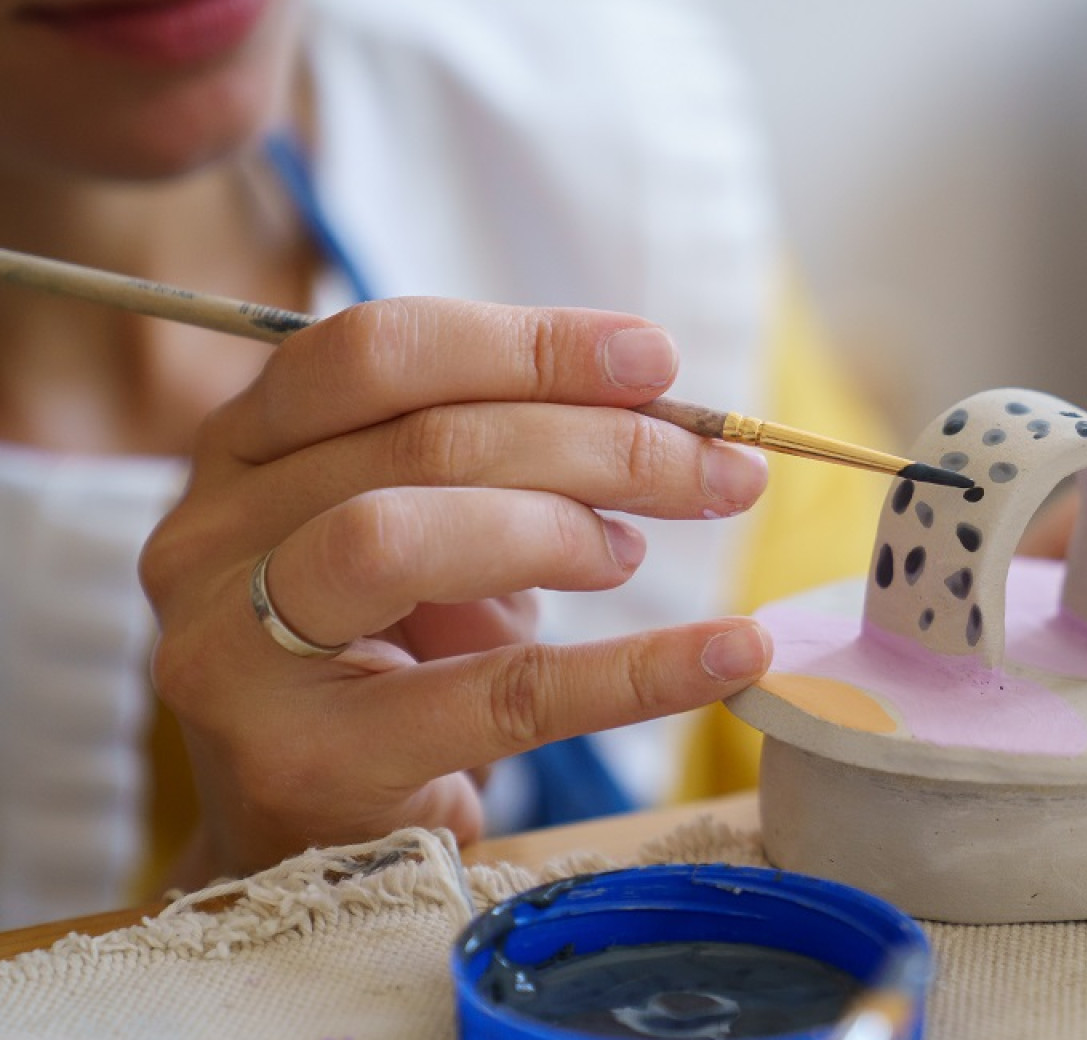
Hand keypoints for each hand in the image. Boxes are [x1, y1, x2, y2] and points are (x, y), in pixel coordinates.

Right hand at [139, 299, 773, 884]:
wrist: (311, 849)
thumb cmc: (384, 669)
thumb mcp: (431, 542)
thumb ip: (506, 467)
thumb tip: (666, 418)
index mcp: (246, 448)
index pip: (381, 351)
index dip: (529, 344)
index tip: (658, 359)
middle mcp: (211, 534)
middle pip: (417, 441)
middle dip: (597, 443)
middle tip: (717, 472)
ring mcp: (233, 649)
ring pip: (404, 537)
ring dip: (565, 527)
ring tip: (641, 554)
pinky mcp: (302, 759)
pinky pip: (499, 697)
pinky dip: (636, 671)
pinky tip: (729, 652)